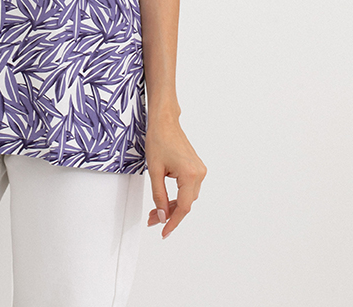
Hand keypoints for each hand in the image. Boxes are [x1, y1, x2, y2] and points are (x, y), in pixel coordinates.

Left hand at [145, 115, 206, 238]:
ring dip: (172, 206)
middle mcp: (199, 173)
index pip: (183, 207)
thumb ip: (158, 196)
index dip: (173, 222)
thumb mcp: (154, 171)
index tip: (164, 232)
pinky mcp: (196, 168)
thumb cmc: (159, 139)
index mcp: (190, 174)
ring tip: (155, 211)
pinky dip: (177, 196)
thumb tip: (162, 215)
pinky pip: (188, 188)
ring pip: (187, 197)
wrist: (165, 121)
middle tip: (152, 220)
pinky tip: (165, 200)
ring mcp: (199, 170)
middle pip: (186, 203)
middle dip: (169, 214)